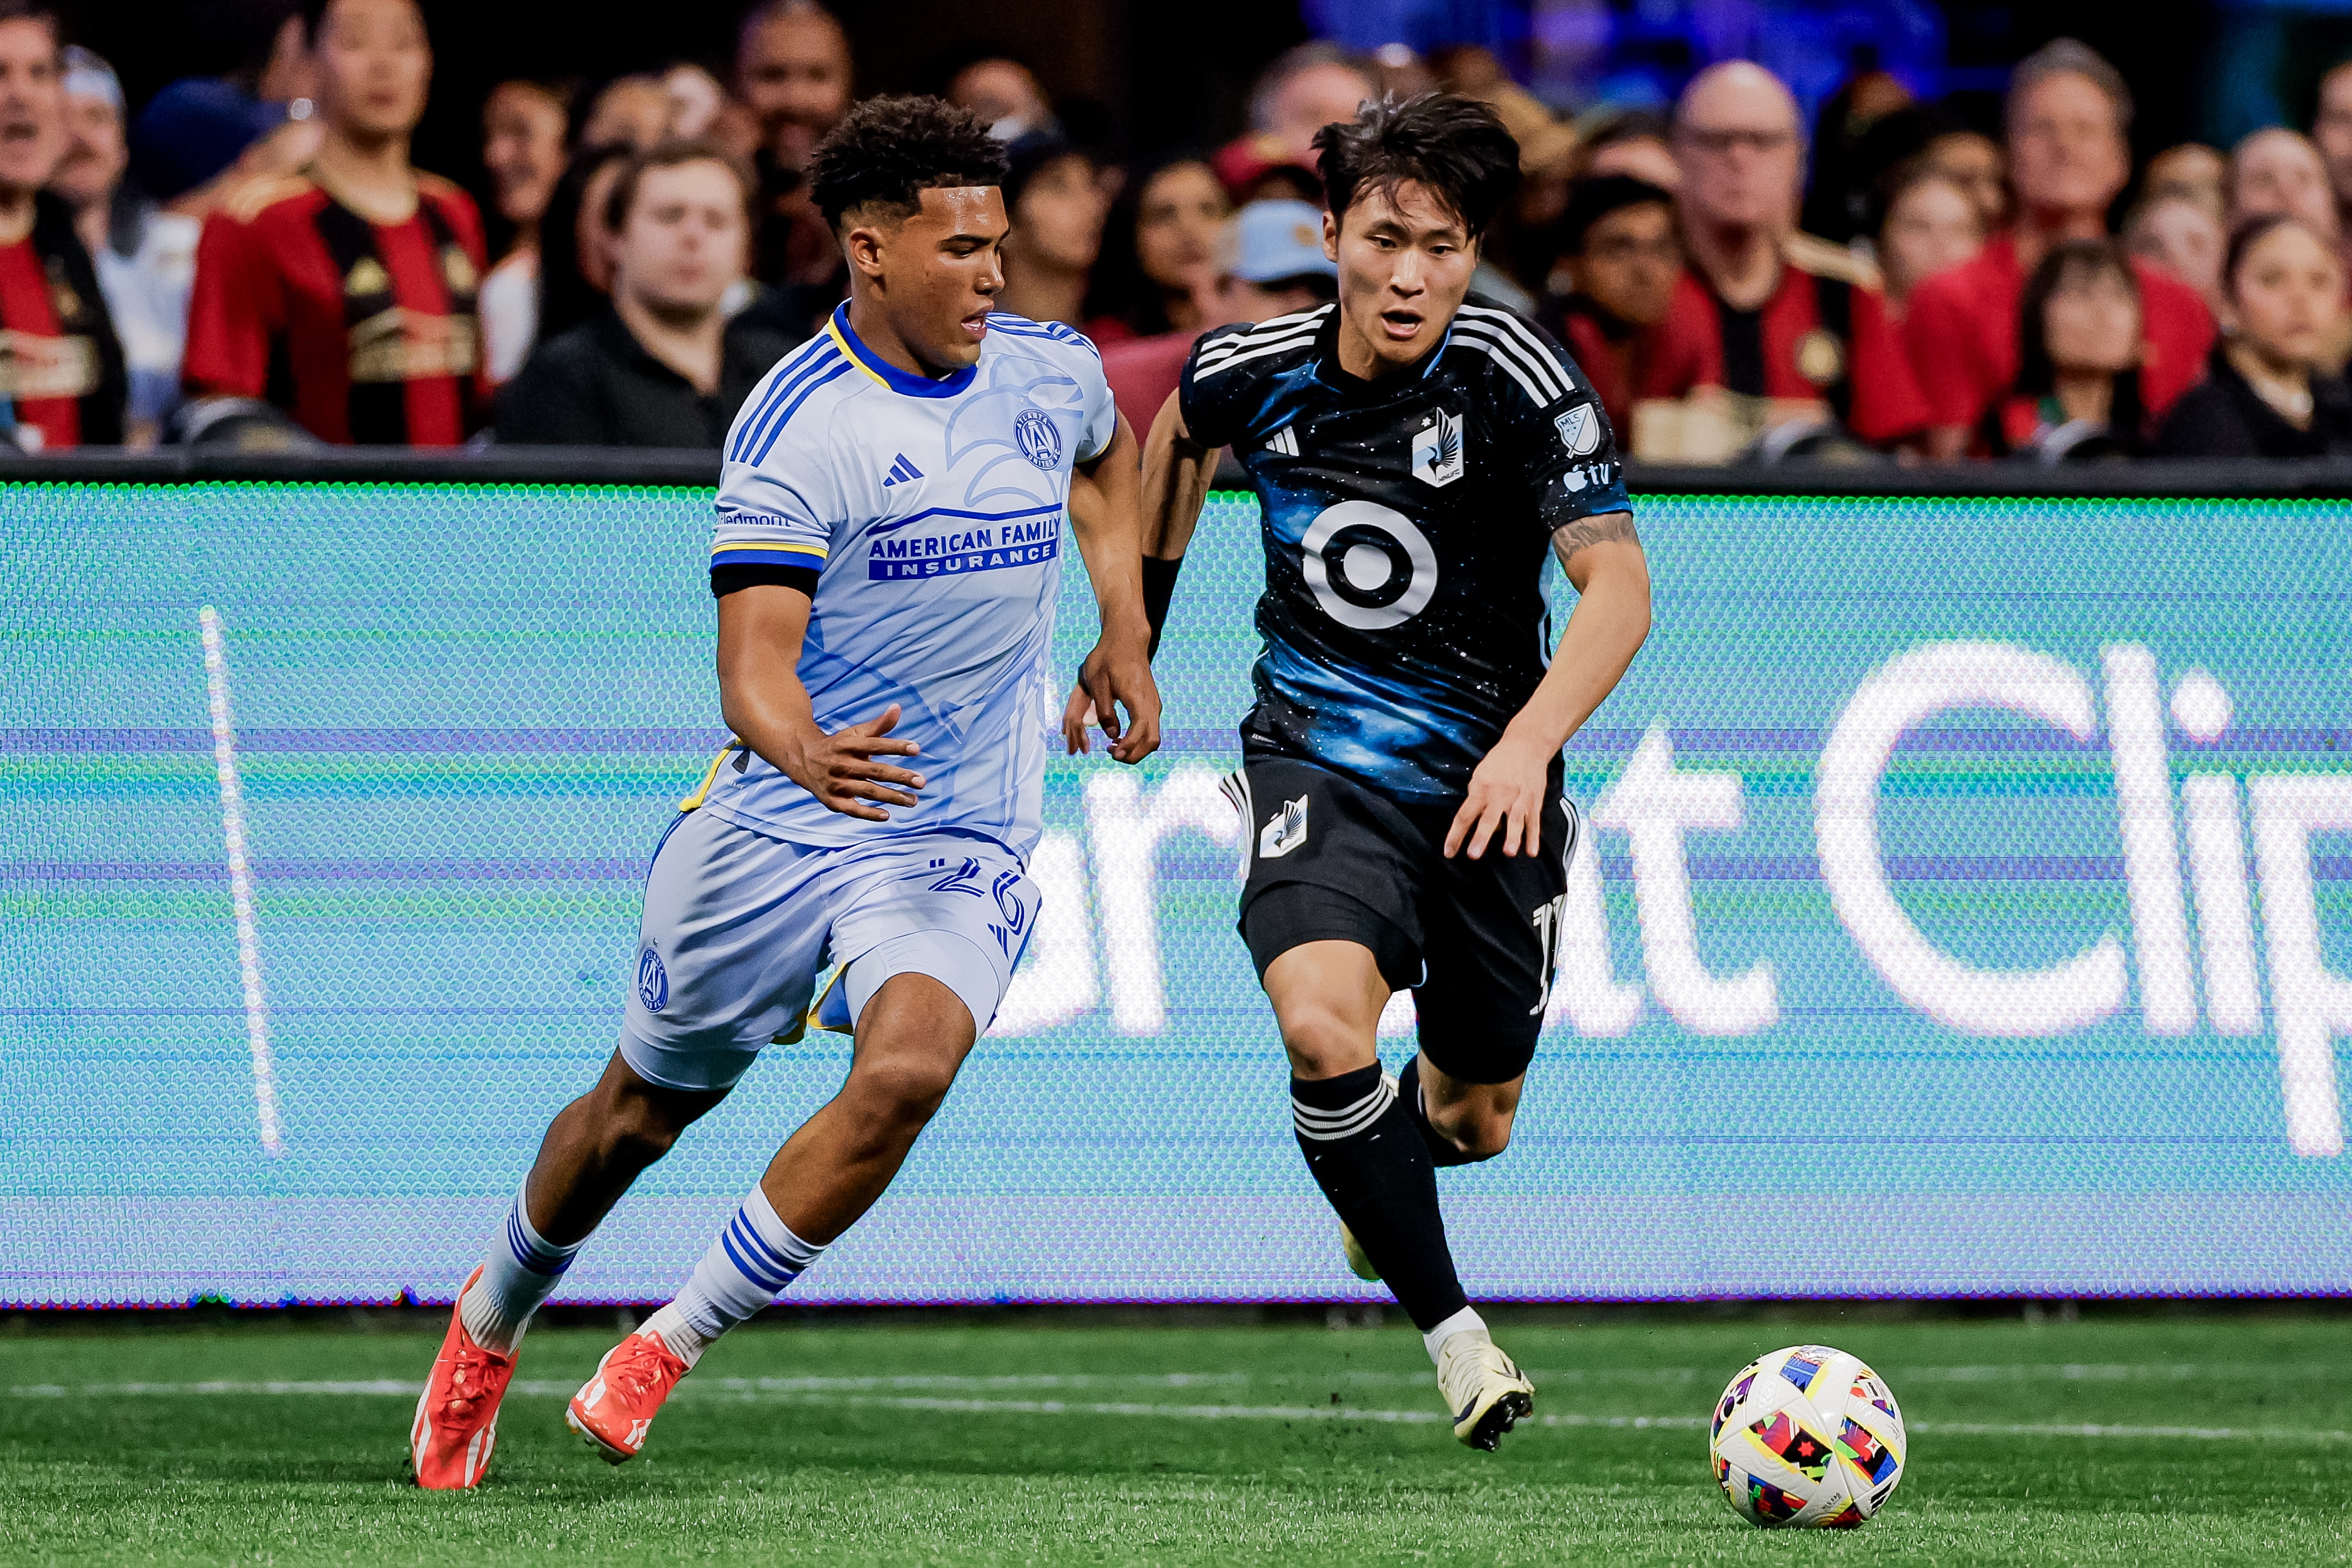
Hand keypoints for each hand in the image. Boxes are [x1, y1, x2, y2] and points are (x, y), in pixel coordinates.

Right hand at [776, 704, 924, 821]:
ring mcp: (837, 784)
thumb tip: (898, 707)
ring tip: (913, 801)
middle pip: (876, 771)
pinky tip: (887, 815)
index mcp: (848, 745)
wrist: (804, 760)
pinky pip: (852, 809)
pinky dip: (869, 814)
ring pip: (868, 791)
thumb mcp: (855, 733)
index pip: (876, 745)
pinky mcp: (833, 801)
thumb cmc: (838, 746)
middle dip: (900, 776)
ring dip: (892, 797)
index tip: (917, 749)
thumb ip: (879, 725)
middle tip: (922, 781)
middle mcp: (842, 764)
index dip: (896, 746)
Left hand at [1060, 632, 1160, 762]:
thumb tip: (1112, 734)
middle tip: (1112, 754)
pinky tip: (1120, 738)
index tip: (1112, 752)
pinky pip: (1150, 729)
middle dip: (1134, 755)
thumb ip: (1104, 709)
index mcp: (1137, 696)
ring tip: (1113, 748)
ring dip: (1136, 749)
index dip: (1129, 746)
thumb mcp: (1097, 681)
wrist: (1127, 640)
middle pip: (1152, 740)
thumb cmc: (1108, 658)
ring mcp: (1154, 704)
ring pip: (1153, 737)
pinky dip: (1138, 740)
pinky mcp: (1152, 705)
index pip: (1141, 729)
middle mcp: (1150, 703)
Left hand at [1444, 732, 1554, 858]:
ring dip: (1512, 837)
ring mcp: (1518, 800)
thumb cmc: (1500, 762)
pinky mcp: (1534, 802)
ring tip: (1509, 852)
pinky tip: (1531, 852)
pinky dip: (1533, 837)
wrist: (1527, 746)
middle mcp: (1499, 796)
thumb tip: (1472, 819)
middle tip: (1474, 854)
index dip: (1455, 835)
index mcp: (1481, 789)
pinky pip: (1533, 822)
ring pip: (1514, 821)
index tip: (1449, 852)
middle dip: (1481, 837)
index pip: (1464, 815)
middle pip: (1488, 819)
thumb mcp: (1480, 774)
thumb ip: (1475, 796)